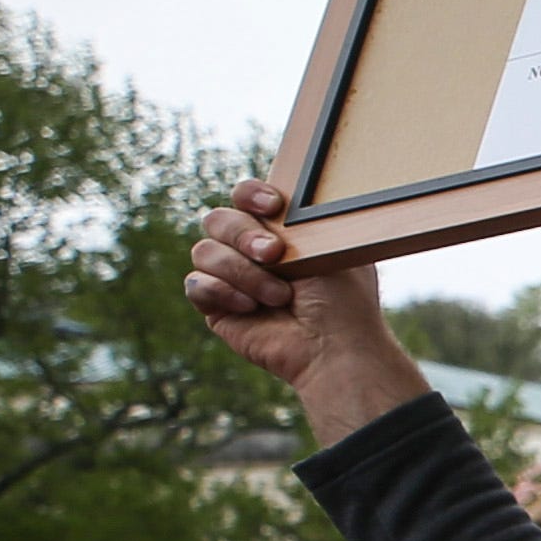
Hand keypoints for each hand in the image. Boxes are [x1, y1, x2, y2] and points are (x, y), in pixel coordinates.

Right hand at [186, 178, 430, 440]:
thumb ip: (303, 217)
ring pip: (204, 251)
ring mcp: (230, 277)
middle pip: (217, 219)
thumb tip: (286, 194)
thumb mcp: (332, 248)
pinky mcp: (215, 306)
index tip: (273, 207)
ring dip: (243, 273)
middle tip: (275, 255)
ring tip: (280, 296)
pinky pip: (197, 284)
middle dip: (244, 235)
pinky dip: (224, 293)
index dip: (250, 195)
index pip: (244, 196)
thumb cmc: (344, 301)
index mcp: (279, 230)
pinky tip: (252, 308)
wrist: (334, 346)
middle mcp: (249, 250)